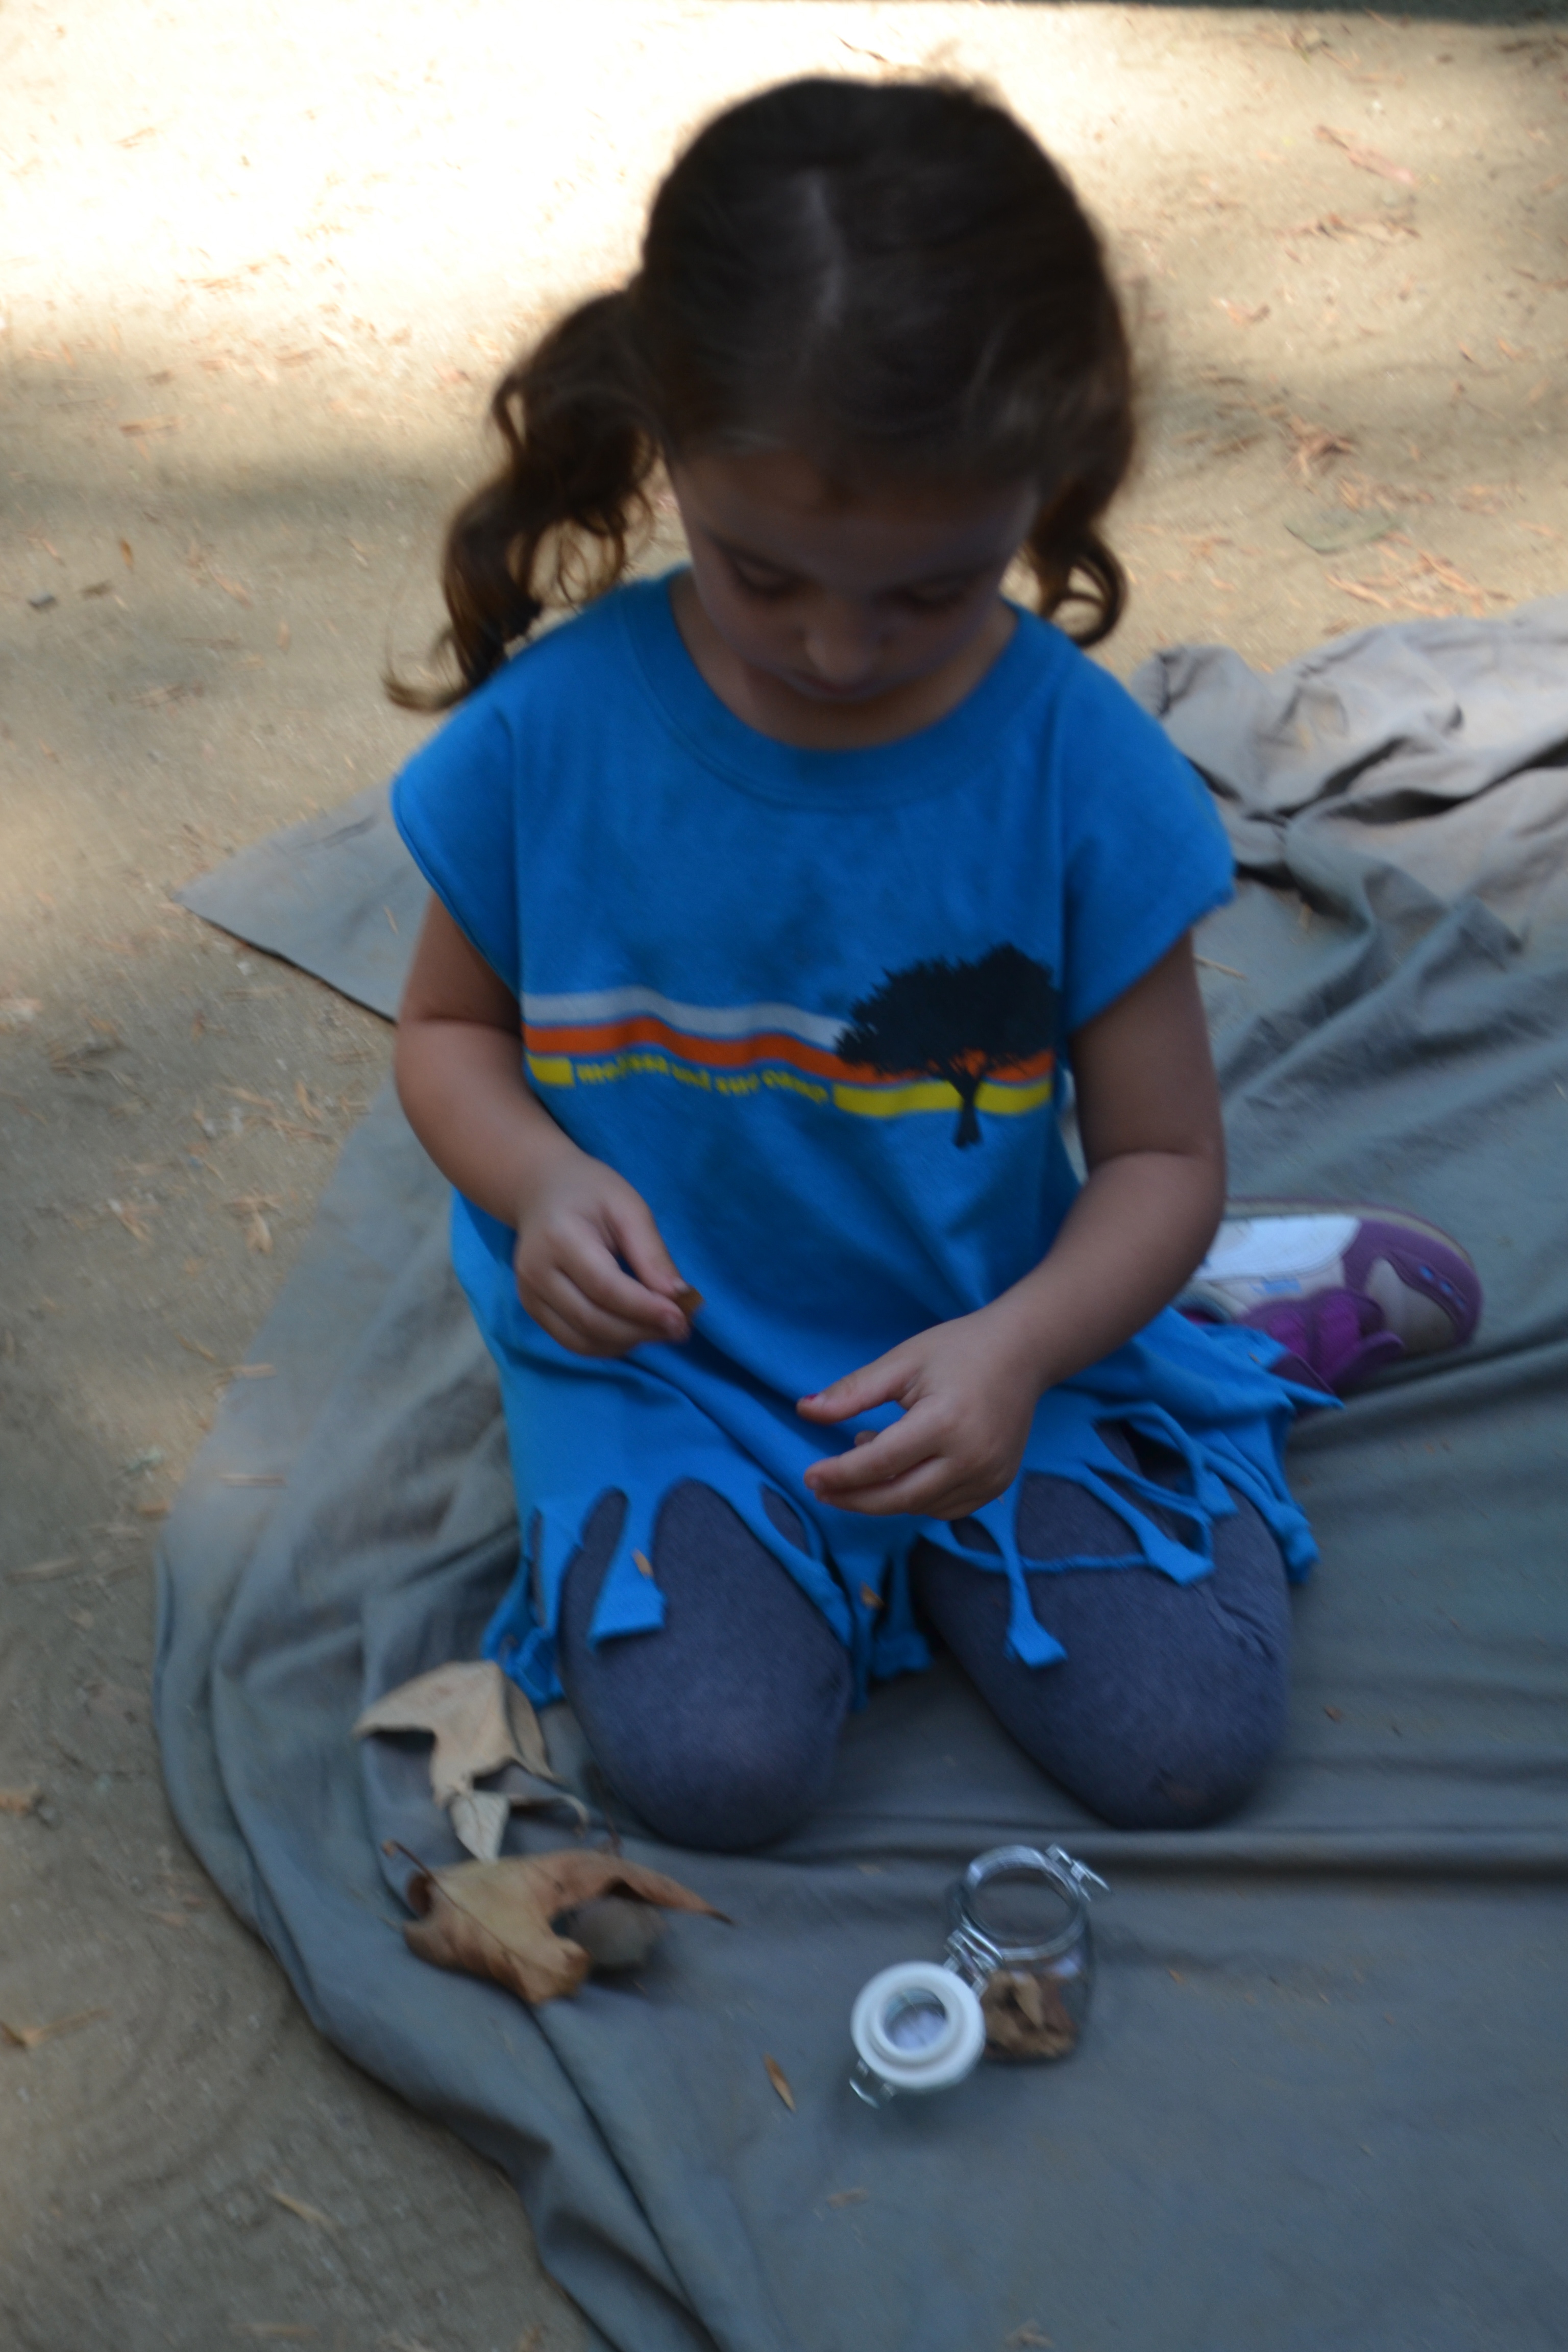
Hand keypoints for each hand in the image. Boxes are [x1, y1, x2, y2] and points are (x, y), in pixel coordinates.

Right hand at [513, 1144, 693, 1357]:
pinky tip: (634, 1332)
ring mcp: (530, 1295)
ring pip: (582, 1340)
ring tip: (660, 1330)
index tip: (682, 1319)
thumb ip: (651, 1252)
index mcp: (559, 1238)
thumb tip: (678, 1297)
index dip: (645, 1309)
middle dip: (641, 1330)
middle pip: (592, 1320)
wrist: (541, 1191)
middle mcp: (536, 1272)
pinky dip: (608, 1346)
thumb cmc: (590, 1192)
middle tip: (680, 1328)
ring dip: (627, 1343)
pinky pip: (573, 1342)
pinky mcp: (533, 1309)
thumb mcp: (627, 1207)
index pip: (605, 1287)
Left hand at [797, 1305, 1043, 1520]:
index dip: (840, 1474)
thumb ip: (853, 1392)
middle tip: (821, 1490)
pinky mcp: (997, 1484)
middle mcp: (971, 1457)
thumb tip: (804, 1410)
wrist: (1022, 1353)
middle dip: (853, 1498)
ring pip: (920, 1507)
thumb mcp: (901, 1362)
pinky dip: (914, 1499)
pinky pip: (945, 1508)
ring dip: (882, 1496)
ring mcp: (989, 1476)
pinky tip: (899, 1472)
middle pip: (898, 1497)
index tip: (809, 1476)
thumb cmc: (958, 1350)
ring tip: (863, 1461)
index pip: (880, 1462)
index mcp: (945, 1422)